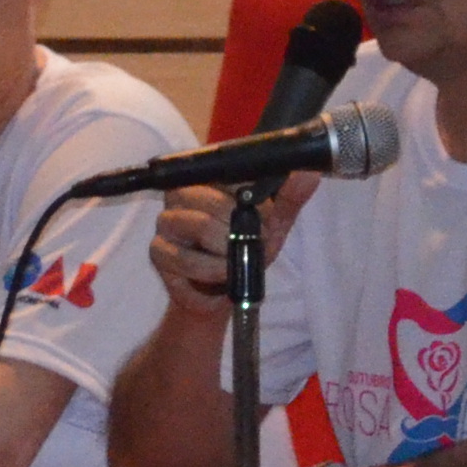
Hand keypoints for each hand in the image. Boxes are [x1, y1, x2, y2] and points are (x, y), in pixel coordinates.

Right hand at [146, 174, 319, 310]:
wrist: (223, 293)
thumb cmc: (246, 249)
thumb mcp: (272, 224)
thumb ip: (288, 199)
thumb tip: (308, 174)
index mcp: (207, 178)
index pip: (225, 173)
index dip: (250, 198)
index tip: (267, 218)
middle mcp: (179, 193)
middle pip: (210, 199)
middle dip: (242, 227)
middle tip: (257, 243)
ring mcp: (164, 222)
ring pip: (200, 227)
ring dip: (228, 251)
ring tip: (237, 261)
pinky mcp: (157, 251)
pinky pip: (186, 258)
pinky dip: (212, 270)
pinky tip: (221, 275)